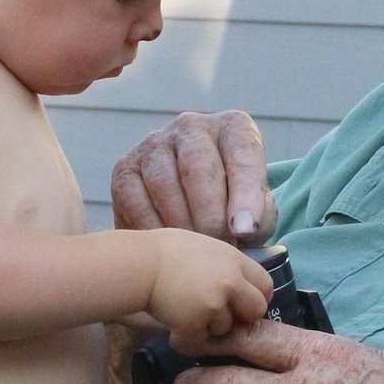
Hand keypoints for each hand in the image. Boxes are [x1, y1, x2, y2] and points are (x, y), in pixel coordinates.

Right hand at [111, 111, 276, 242]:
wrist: (193, 204)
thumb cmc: (233, 208)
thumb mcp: (256, 209)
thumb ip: (258, 219)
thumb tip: (244, 232)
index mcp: (233, 128)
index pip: (243, 152)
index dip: (246, 194)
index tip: (245, 230)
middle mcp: (192, 127)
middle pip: (198, 166)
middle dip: (210, 215)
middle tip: (217, 250)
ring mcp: (154, 144)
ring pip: (164, 184)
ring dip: (181, 225)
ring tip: (195, 255)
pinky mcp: (125, 167)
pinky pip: (135, 201)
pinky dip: (152, 229)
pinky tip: (166, 249)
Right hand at [146, 230, 273, 339]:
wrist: (139, 265)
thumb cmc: (165, 251)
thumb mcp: (206, 248)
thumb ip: (227, 266)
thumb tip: (242, 285)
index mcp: (234, 260)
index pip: (265, 285)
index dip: (255, 296)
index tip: (242, 301)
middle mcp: (231, 282)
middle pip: (256, 310)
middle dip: (242, 316)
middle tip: (221, 314)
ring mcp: (215, 305)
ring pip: (227, 327)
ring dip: (212, 326)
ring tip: (188, 310)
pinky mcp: (197, 324)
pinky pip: (203, 338)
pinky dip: (192, 334)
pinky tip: (177, 320)